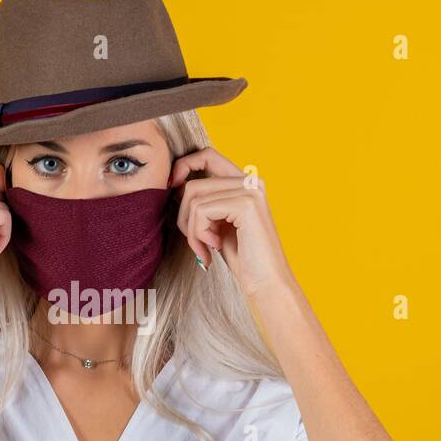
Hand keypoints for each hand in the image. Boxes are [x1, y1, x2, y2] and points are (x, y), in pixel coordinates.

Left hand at [170, 147, 294, 298]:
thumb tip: (173, 185)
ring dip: (191, 230)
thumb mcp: (218, 223)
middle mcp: (251, 180)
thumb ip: (204, 201)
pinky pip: (201, 210)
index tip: (173, 191)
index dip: (184, 166)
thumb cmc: (243, 258)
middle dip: (183, 216)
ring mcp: (250, 190)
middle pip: (193, 183)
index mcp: (246, 182)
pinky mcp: (246, 204)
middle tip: (196, 242)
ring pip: (193, 197)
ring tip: (205, 248)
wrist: (267, 284)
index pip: (207, 155)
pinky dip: (199, 233)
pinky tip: (214, 249)